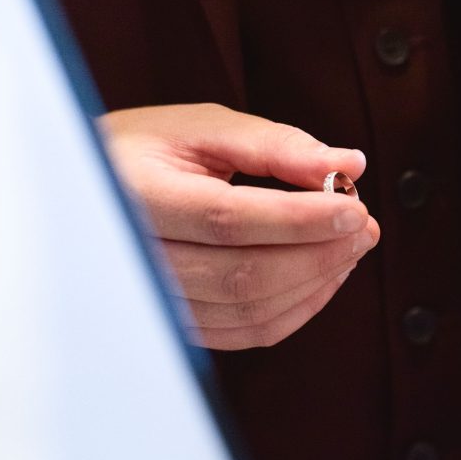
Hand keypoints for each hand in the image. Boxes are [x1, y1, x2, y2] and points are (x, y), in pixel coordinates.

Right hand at [99, 104, 379, 349]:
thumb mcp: (205, 127)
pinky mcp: (179, 323)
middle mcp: (140, 259)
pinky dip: (298, 307)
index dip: (298, 219)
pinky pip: (247, 332)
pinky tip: (325, 272)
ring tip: (351, 243)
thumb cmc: (150, 148)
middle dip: (319, 253)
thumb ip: (276, 145)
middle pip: (244, 275)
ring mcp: (157, 300)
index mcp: (139, 197)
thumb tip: (349, 164)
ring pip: (250, 312)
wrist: (96, 188)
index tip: (354, 207)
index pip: (227, 220)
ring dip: (316, 282)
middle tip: (365, 225)